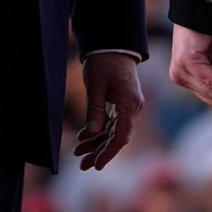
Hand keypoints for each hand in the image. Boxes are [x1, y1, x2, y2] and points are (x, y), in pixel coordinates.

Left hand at [72, 52, 143, 170]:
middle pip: (117, 137)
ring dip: (97, 144)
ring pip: (113, 132)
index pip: (121, 135)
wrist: (113, 45)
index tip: (97, 165)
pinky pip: (111, 123)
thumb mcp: (96, 84)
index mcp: (128, 103)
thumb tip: (91, 133)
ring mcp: (128, 107)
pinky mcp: (122, 105)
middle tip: (82, 165)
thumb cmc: (104, 61)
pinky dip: (98, 132)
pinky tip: (83, 139)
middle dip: (100, 152)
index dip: (109, 152)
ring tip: (78, 154)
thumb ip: (95, 109)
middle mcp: (132, 107)